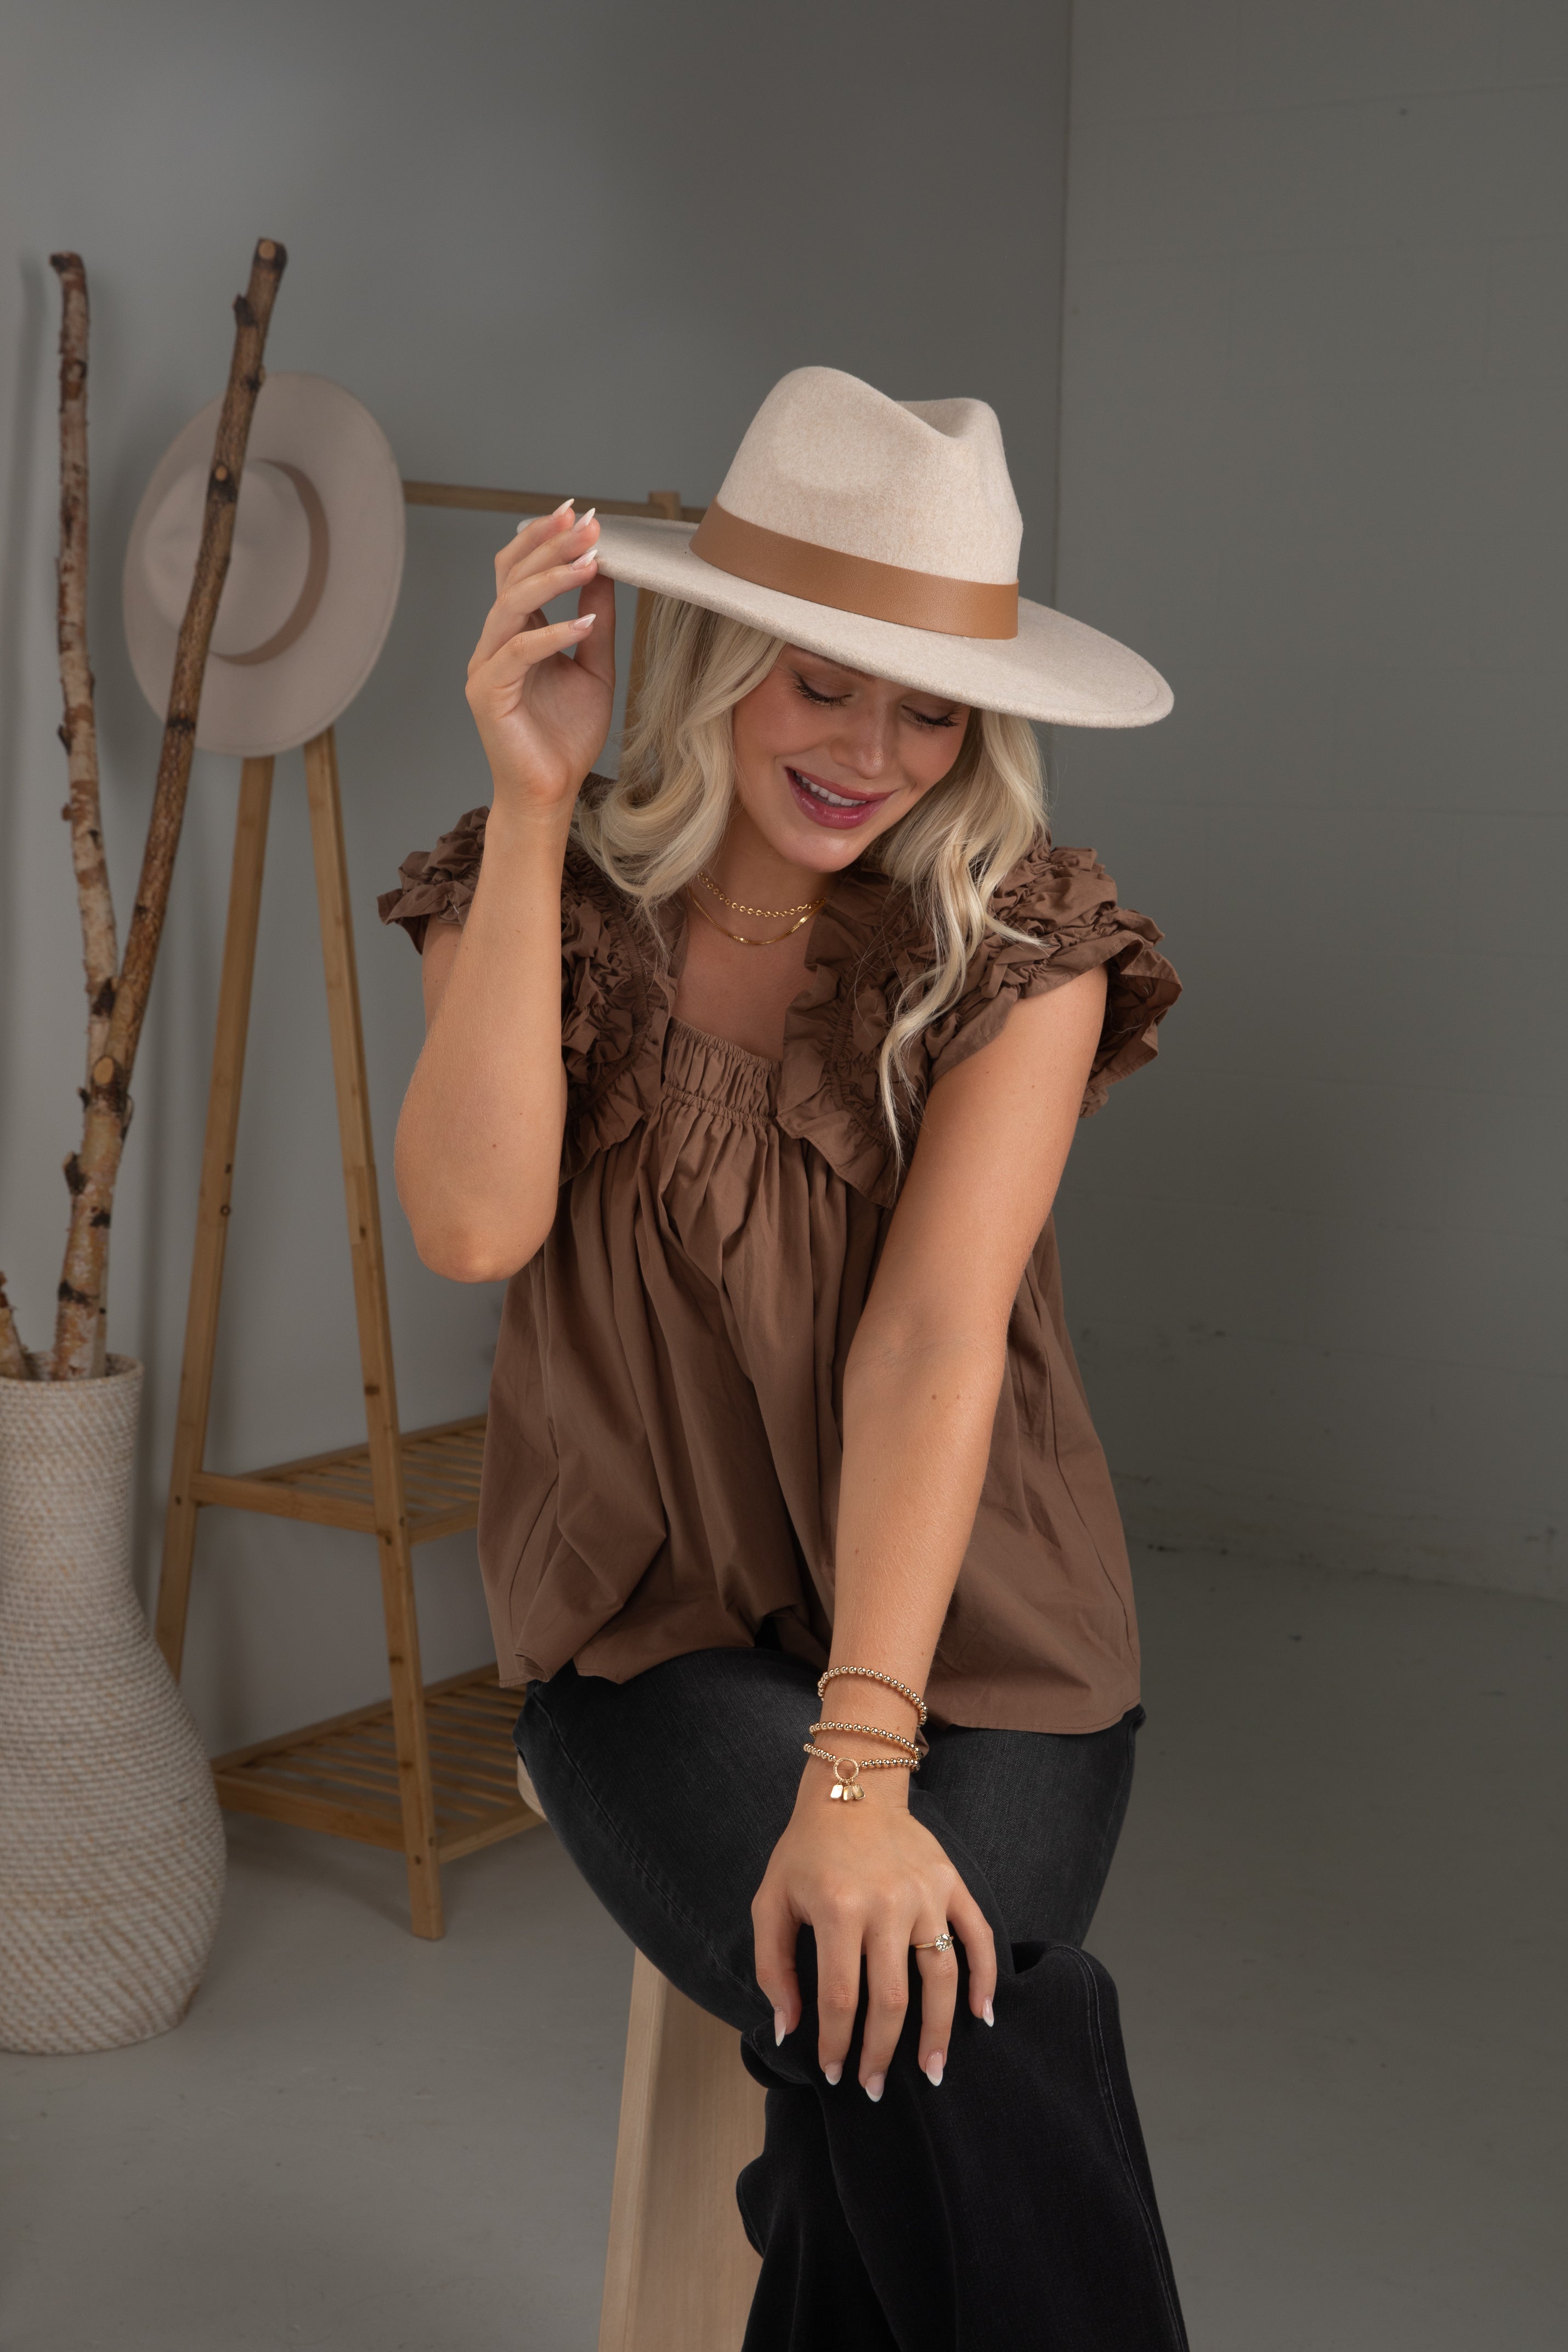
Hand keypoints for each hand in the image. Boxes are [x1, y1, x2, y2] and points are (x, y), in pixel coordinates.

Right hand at [464, 504, 615, 815]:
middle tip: (587, 524)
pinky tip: (583, 624)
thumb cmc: (567, 737)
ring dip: (551, 579)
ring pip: (510, 605)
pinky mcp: (487, 693)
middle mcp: (494, 643)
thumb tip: (605, 573)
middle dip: (550, 546)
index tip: (582, 514)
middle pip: (511, 576)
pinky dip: (552, 634)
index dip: (546, 540)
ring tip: (589, 561)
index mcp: (515, 633)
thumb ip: (596, 622)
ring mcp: (486, 667)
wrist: (551, 793)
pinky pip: (519, 652)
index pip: (521, 571)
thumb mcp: (595, 668)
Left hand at [751, 1770, 996, 2095]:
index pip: (842, 1997)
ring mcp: (925, 1893)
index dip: (839, 2043)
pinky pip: (977, 1935)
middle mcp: (887, 1903)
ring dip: (938, 2032)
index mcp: (838, 1909)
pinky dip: (985, 1977)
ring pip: (940, 1978)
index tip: (835, 2073)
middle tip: (875, 2087)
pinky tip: (983, 2015)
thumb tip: (789, 2029)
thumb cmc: (805, 1852)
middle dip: (882, 2053)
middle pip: (891, 1998)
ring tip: (932, 2072)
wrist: (851, 1788)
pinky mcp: (951, 1882)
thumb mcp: (770, 1902)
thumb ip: (774, 1968)